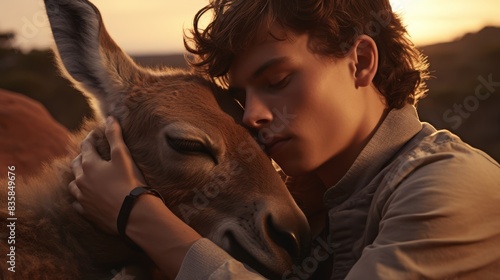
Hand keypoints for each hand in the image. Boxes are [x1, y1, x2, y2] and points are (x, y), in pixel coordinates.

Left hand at [69, 116, 145, 233]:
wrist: (133, 214)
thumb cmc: (129, 183)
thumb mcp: (123, 156)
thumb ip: (115, 136)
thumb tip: (109, 118)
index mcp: (89, 165)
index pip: (86, 146)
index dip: (91, 138)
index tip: (96, 134)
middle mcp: (81, 180)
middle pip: (76, 164)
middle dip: (82, 157)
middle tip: (90, 153)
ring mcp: (82, 198)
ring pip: (73, 184)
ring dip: (78, 178)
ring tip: (85, 176)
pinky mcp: (86, 213)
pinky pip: (77, 203)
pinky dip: (80, 197)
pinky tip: (86, 197)